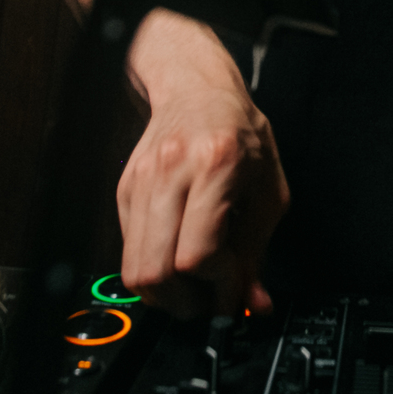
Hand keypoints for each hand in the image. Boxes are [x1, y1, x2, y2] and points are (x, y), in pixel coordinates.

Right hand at [117, 11, 288, 318]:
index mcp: (215, 165)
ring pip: (135, 269)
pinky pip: (130, 252)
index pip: (198, 253)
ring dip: (166, 294)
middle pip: (156, 270)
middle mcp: (170, 172)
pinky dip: (154, 270)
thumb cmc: (240, 133)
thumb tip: (253, 303)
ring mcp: (140, 182)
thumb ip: (258, 251)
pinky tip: (178, 258)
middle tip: (209, 299)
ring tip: (194, 284)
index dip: (217, 287)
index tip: (233, 294)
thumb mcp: (269, 189)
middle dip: (186, 302)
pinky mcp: (124, 191)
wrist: (197, 90)